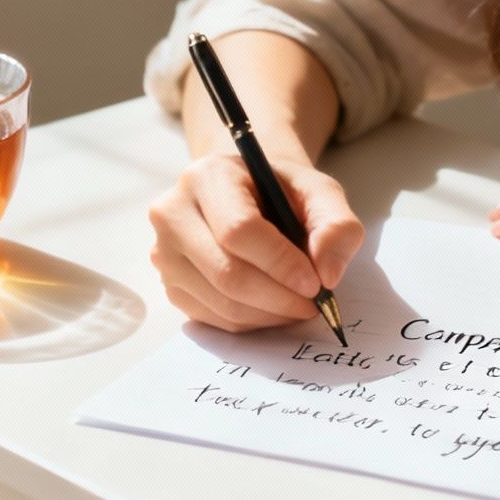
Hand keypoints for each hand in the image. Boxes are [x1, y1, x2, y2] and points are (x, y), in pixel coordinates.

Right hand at [148, 152, 363, 331]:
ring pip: (219, 302)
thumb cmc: (282, 192)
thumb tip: (328, 274)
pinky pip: (212, 318)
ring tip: (299, 305)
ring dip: (269, 315)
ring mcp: (164, 252)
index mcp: (207, 176)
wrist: (249, 195)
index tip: (316, 283)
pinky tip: (274, 308)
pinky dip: (252, 322)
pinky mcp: (169, 284)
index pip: (238, 230)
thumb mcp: (319, 191)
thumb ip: (335, 225)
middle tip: (314, 304)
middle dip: (278, 297)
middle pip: (226, 272)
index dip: (280, 263)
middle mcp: (172, 213)